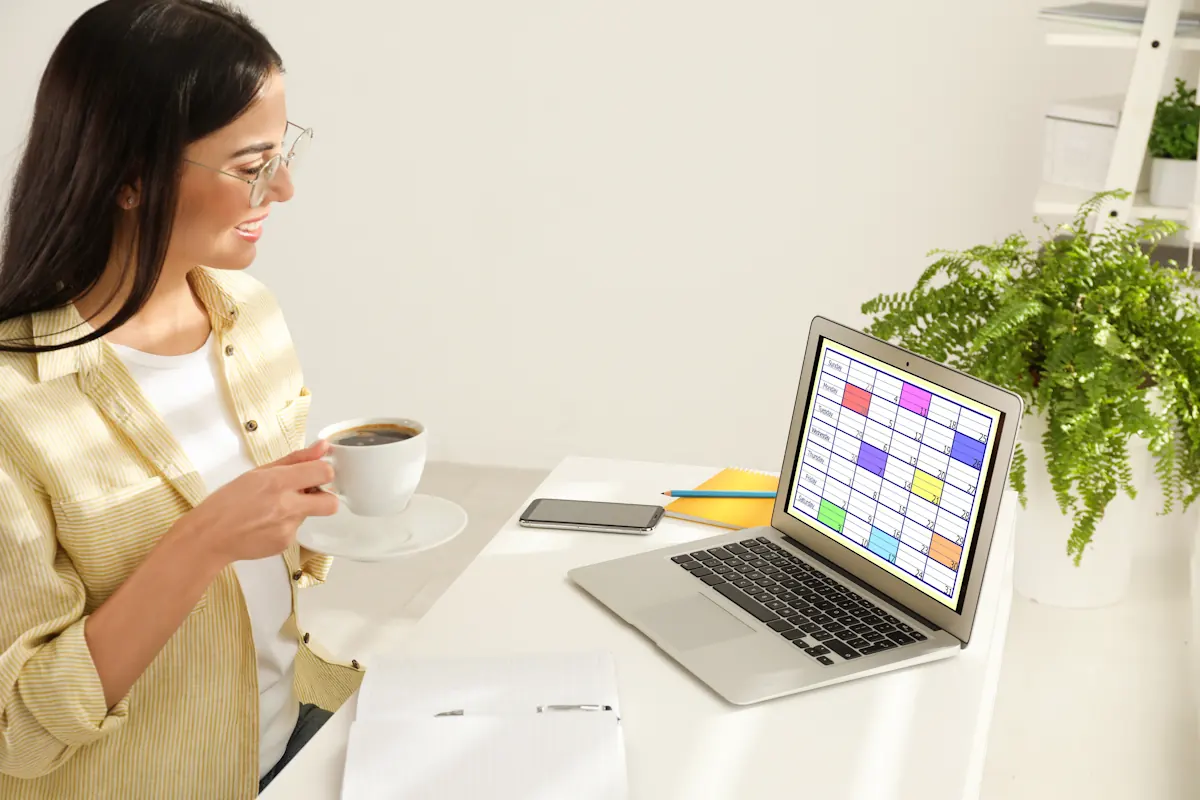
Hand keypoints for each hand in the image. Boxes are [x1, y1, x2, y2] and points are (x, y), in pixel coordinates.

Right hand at [172, 440, 338, 564]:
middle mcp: (286, 506)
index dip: (323, 472)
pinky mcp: (285, 544)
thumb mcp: (260, 472)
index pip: (325, 472)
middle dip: (324, 497)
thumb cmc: (228, 501)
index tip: (314, 473)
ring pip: (310, 515)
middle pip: (331, 503)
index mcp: (278, 482)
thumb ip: (296, 459)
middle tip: (305, 494)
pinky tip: (266, 524)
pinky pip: (296, 530)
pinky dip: (286, 525)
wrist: (209, 536)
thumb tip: (323, 447)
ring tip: (272, 509)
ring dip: (299, 510)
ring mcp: (287, 528)